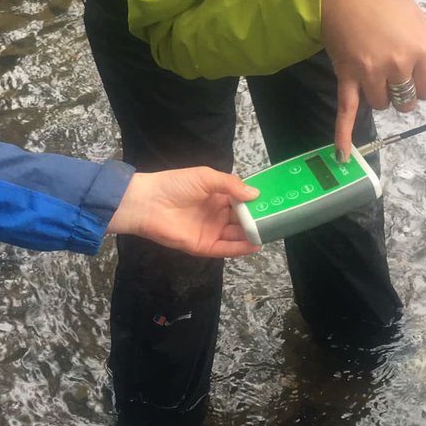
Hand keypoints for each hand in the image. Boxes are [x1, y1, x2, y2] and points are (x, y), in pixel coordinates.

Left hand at [106, 168, 259, 255]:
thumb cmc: (175, 185)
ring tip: (269, 233)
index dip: (254, 202)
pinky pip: (225, 248)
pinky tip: (254, 245)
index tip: (273, 202)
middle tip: (276, 220)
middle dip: (256, 220)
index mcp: (216, 196)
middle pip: (241, 219)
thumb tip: (255, 194)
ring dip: (251, 235)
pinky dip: (240, 248)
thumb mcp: (205, 177)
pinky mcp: (203, 246)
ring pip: (236, 235)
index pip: (240, 201)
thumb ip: (231, 185)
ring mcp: (210, 231)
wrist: (148, 203)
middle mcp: (215, 214)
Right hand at [320, 0, 425, 159]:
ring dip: (380, 96)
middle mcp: (399, 66)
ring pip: (381, 104)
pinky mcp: (349, 77)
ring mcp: (372, 74)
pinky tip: (342, 154)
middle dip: (402, 93)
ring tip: (373, 75)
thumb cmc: (384, 3)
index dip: (422, 84)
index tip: (414, 74)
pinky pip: (347, 110)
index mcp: (420, 51)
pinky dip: (343, 134)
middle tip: (393, 75)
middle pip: (406, 100)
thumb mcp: (418, 22)